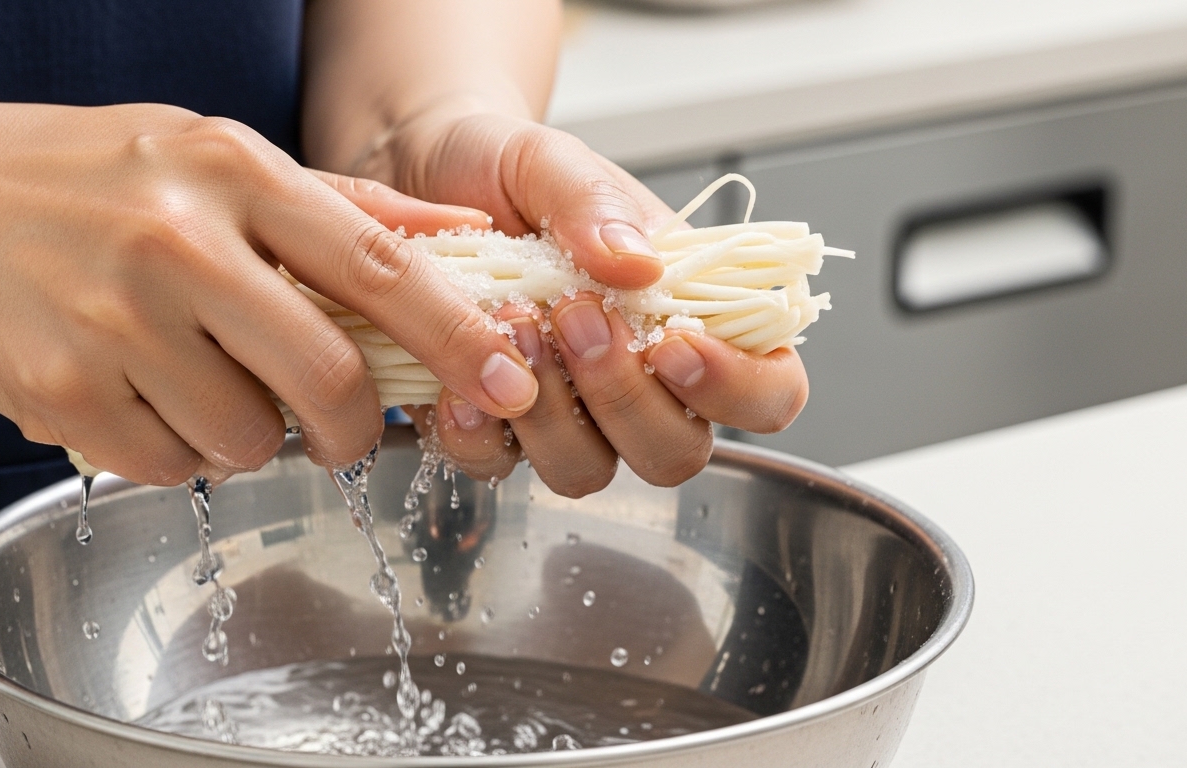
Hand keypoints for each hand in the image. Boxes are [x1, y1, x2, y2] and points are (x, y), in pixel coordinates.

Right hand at [0, 72, 541, 484]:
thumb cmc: (96, 178)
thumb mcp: (221, 157)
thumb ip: (345, 204)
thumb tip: (461, 235)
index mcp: (233, 173)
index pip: (375, 266)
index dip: (456, 334)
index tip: (510, 381)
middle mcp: (175, 243)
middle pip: (324, 377)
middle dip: (352, 424)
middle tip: (338, 424)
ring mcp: (111, 320)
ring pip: (244, 438)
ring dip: (249, 435)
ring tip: (204, 383)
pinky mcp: (58, 391)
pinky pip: (166, 466)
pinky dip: (175, 451)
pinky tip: (144, 396)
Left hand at [385, 113, 807, 495]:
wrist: (419, 179)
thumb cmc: (504, 172)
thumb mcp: (551, 159)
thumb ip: (595, 202)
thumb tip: (636, 262)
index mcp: (693, 317)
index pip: (767, 390)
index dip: (737, 388)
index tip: (676, 344)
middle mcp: (641, 382)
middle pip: (678, 453)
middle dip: (626, 397)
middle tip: (577, 316)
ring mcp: (570, 416)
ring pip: (588, 472)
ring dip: (551, 415)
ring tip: (514, 322)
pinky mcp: (497, 428)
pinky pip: (498, 467)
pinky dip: (479, 433)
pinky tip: (457, 381)